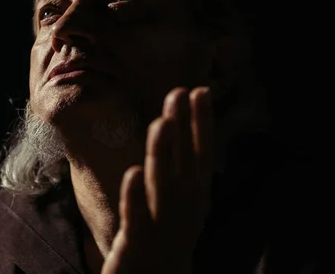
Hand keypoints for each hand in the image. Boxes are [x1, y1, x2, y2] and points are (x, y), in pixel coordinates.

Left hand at [102, 87, 214, 273]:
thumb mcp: (181, 202)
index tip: (200, 90)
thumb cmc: (167, 237)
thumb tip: (175, 126)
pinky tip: (133, 172)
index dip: (201, 123)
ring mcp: (162, 228)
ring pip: (163, 186)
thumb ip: (178, 168)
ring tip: (161, 122)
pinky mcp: (137, 245)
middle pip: (185, 164)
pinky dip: (136, 196)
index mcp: (195, 198)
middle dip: (184, 128)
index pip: (201, 154)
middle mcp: (185, 210)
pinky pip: (136, 218)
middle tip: (179, 92)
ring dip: (163, 154)